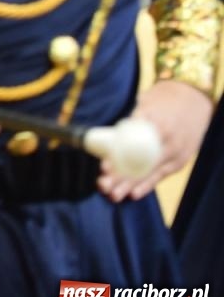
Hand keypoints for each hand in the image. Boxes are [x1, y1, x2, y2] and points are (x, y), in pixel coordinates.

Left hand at [99, 80, 213, 201]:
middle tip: (103, 185)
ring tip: (113, 195)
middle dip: (122, 178)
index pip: (137, 148)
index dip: (120, 160)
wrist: (193, 102)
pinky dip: (147, 185)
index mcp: (160, 127)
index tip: (104, 167)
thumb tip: (110, 135)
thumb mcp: (147, 104)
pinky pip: (161, 175)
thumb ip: (133, 120)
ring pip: (151, 174)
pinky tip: (134, 194)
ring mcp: (177, 155)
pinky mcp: (179, 162)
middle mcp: (170, 144)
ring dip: (132, 186)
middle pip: (143, 165)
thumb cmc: (164, 101)